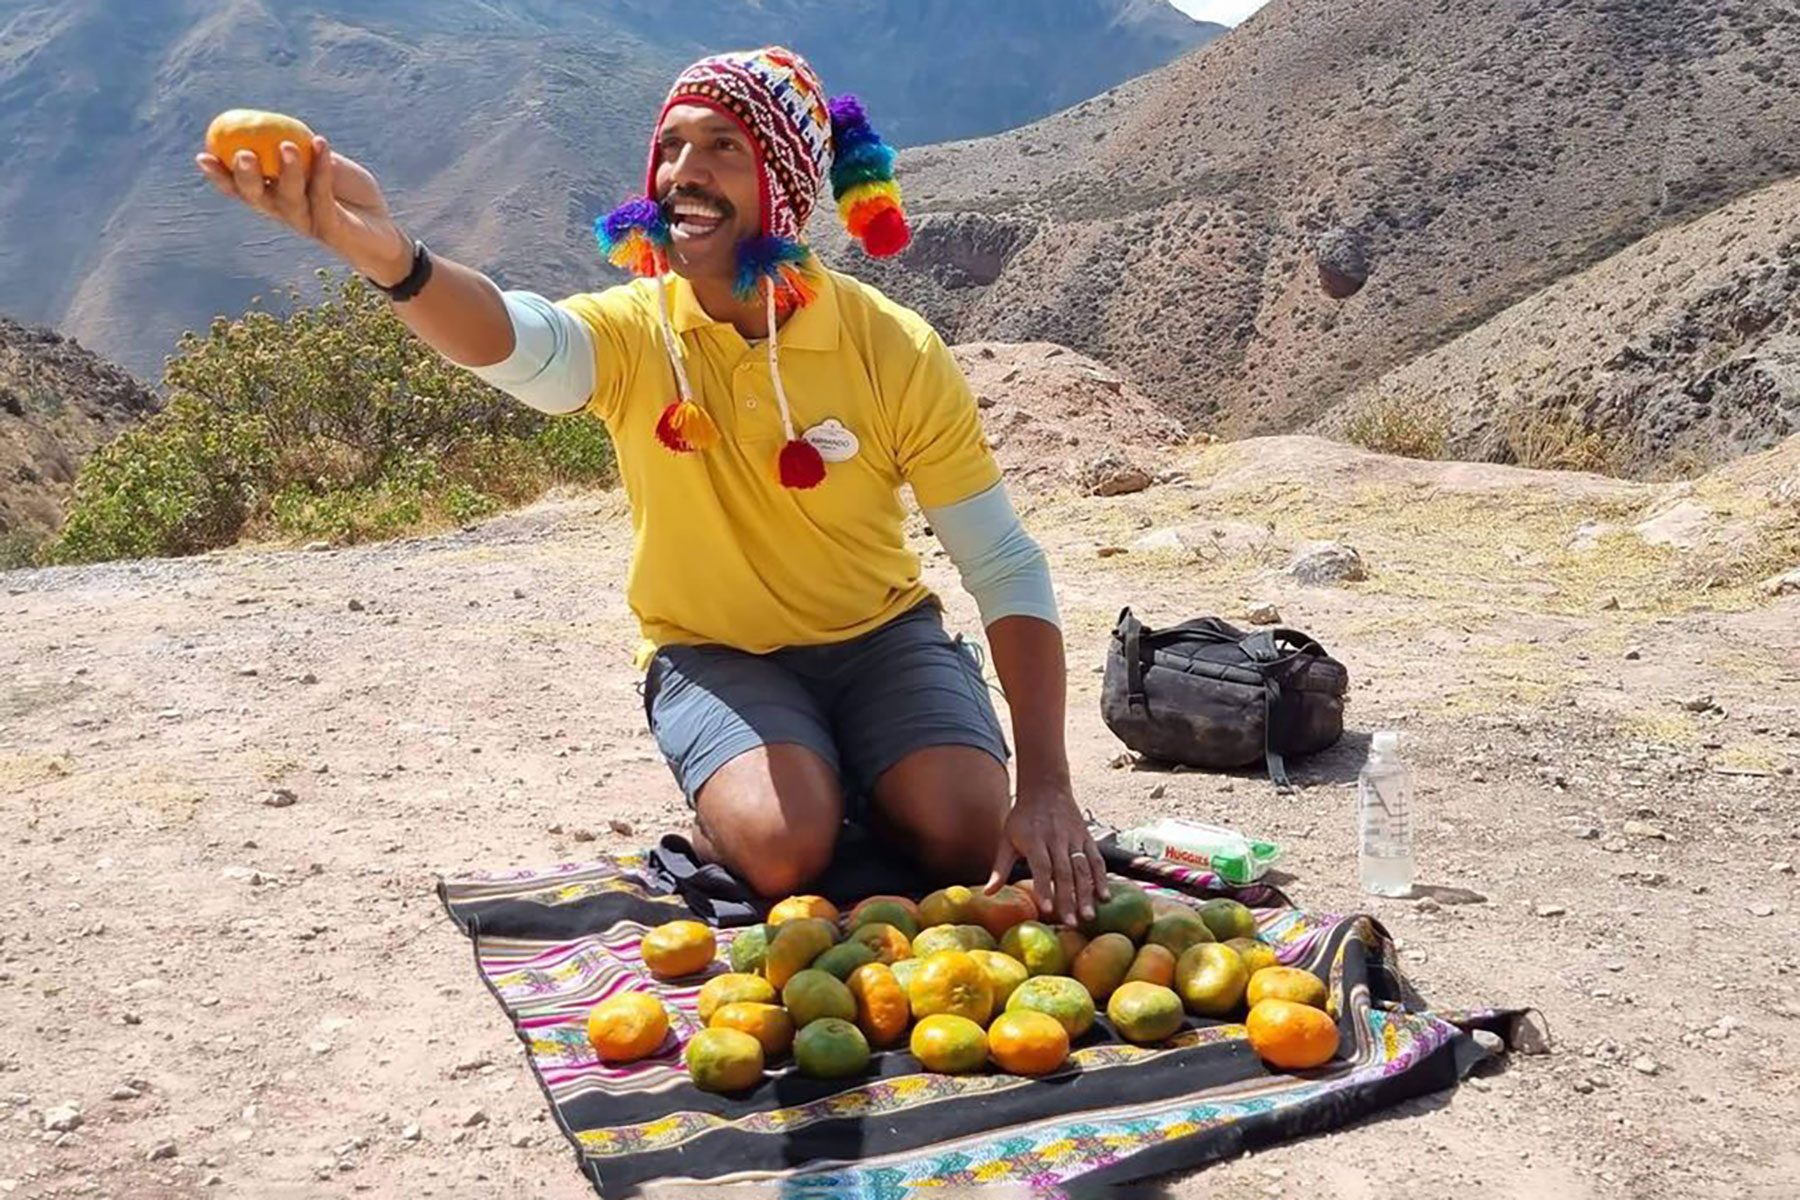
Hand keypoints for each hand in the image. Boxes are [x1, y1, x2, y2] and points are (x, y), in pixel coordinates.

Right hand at [196, 136, 412, 284]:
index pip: (242, 189)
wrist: (386, 231)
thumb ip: (303, 152)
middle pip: (257, 198)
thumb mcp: (325, 167)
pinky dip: (322, 170)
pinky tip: (322, 145)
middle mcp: (286, 213)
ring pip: (289, 200)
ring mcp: (308, 223)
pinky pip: (323, 197)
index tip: (202, 155)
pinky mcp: (331, 229)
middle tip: (241, 154)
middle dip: (244, 177)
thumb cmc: (351, 196)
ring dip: (287, 171)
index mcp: (276, 198)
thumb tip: (277, 129)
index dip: (221, 176)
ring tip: (287, 146)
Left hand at [984, 779, 1107, 926]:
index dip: (1044, 887)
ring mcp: (1075, 839)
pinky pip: (1096, 860)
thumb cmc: (1023, 818)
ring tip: (1089, 916)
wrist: (1047, 788)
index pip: (1041, 866)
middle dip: (1069, 899)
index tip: (1047, 908)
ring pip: (1083, 868)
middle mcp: (1057, 839)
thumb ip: (1000, 867)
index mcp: (1035, 839)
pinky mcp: (1088, 838)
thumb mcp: (1007, 838)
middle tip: (1071, 923)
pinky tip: (1105, 897)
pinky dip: (1102, 878)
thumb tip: (988, 893)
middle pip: (1064, 872)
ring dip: (1087, 893)